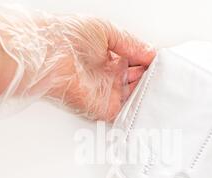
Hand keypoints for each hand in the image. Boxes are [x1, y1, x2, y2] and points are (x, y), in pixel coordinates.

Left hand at [0, 3, 155, 121]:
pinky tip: (151, 101)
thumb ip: (130, 44)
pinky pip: (124, 112)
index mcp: (110, 55)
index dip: (150, 62)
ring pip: (134, 96)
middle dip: (152, 78)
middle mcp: (108, 75)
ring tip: (163, 86)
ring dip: (148, 92)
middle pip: (138, 80)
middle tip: (165, 75)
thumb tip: (151, 52)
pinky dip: (138, 109)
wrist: (46, 53)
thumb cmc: (66, 36)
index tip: (163, 62)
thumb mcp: (106, 31)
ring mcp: (106, 92)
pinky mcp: (102, 108)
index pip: (137, 62)